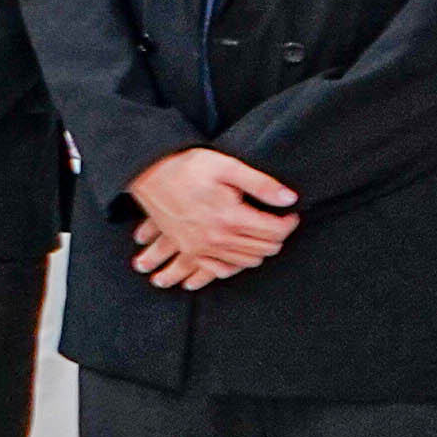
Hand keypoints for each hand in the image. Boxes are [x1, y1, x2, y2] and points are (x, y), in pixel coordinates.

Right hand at [128, 144, 302, 289]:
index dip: (289, 222)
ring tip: (258, 232)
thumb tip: (289, 199)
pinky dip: (233, 266)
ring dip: (259, 249)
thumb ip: (261, 184)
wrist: (148, 173)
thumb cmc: (187, 166)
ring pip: (246, 262)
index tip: (289, 212)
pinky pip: (219, 270)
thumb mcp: (227, 166)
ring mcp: (201, 248)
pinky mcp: (189, 250)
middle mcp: (217, 238)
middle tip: (276, 219)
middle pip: (265, 249)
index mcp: (230, 217)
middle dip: (277, 235)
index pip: (276, 232)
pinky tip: (236, 252)